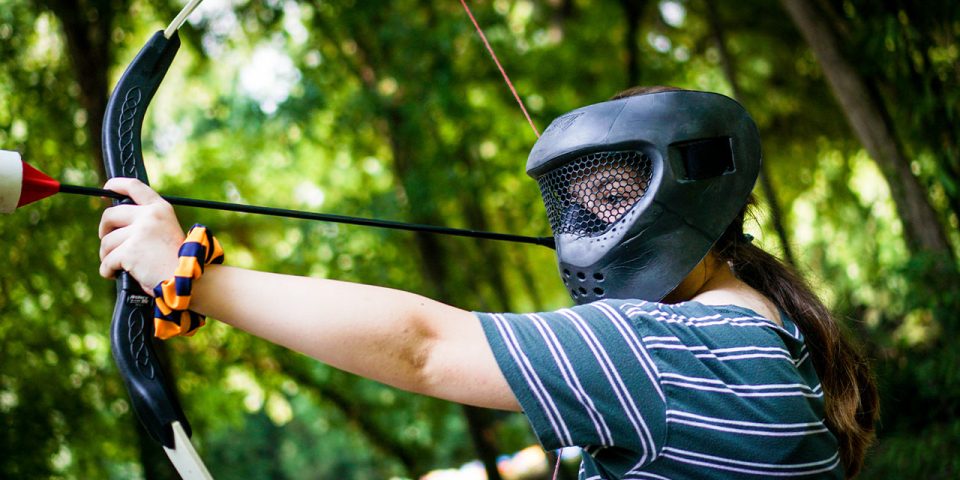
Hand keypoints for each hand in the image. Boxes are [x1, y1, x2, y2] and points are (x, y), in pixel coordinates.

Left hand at [98, 178, 184, 293]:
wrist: (187, 278)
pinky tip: (114, 274)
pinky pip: (107, 261)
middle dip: (104, 230)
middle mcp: (150, 216)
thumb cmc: (178, 261)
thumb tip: (116, 226)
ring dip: (108, 256)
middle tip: (108, 243)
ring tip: (118, 266)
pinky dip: (107, 270)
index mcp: (160, 208)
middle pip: (110, 215)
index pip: (134, 186)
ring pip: (107, 242)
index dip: (116, 185)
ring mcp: (140, 232)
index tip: (106, 190)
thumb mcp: (166, 232)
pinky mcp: (130, 251)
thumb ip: (147, 223)